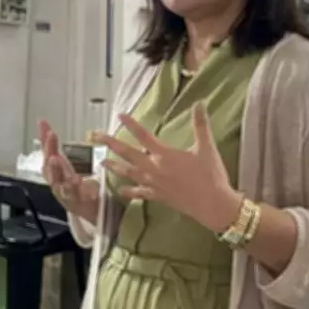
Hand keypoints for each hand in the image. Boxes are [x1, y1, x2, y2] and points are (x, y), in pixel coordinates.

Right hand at [39, 120, 98, 221]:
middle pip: (50, 167)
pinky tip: (76, 180)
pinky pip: (73, 195)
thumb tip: (42, 121)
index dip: (44, 139)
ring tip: (56, 159)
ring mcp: (64, 193)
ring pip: (57, 182)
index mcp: (54, 170)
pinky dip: (74, 188)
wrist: (85, 209)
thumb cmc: (71, 184)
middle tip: (50, 137)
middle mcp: (55, 181)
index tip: (44, 124)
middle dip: (49, 152)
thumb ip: (52, 144)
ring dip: (56, 171)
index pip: (47, 152)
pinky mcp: (75, 202)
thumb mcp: (64, 163)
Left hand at [94, 102, 241, 232]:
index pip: (143, 137)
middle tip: (96, 137)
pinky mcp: (159, 197)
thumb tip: (199, 103)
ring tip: (102, 161)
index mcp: (165, 155)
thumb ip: (201, 124)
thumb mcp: (206, 147)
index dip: (131, 125)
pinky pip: (140, 193)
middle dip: (111, 144)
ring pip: (129, 173)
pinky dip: (129, 191)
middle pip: (129, 154)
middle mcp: (155, 169)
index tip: (120, 116)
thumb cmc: (210, 175)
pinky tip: (121, 190)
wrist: (213, 205)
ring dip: (115, 166)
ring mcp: (154, 184)